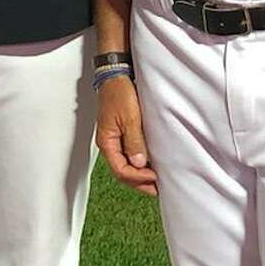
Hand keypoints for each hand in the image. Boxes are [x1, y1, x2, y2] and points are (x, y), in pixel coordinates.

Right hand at [96, 76, 156, 195]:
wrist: (116, 75)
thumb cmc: (119, 92)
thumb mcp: (130, 117)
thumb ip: (134, 141)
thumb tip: (139, 163)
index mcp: (107, 142)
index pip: (120, 170)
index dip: (138, 177)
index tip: (154, 177)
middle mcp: (109, 144)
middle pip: (122, 172)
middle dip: (139, 183)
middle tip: (157, 190)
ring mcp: (115, 139)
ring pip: (126, 165)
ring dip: (140, 175)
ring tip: (156, 181)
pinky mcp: (122, 134)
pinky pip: (129, 155)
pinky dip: (139, 163)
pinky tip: (150, 165)